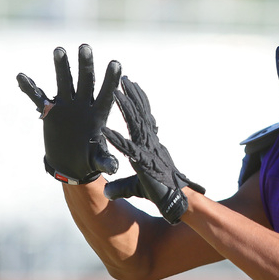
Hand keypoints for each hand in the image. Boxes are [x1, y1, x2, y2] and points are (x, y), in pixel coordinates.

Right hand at [17, 44, 120, 183]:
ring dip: (61, 67)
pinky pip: (39, 98)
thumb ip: (105, 161)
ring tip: (60, 50)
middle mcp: (83, 105)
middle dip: (85, 65)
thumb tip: (113, 168)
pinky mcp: (50, 112)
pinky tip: (22, 77)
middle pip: (85, 82)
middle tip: (85, 47)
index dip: (111, 80)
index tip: (116, 63)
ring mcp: (66, 106)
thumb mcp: (98, 161)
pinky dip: (30, 89)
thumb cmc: (90, 160)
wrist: (71, 164)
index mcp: (98, 114)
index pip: (106, 94)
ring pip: (64, 82)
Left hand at [102, 76, 204, 224]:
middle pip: (141, 115)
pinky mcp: (142, 163)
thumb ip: (122, 186)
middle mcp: (149, 143)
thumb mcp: (136, 186)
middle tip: (124, 79)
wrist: (174, 200)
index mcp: (149, 144)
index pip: (144, 118)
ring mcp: (146, 151)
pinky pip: (126, 148)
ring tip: (116, 92)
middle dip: (132, 96)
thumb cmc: (159, 191)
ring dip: (125, 109)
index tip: (132, 87)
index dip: (139, 101)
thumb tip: (106, 192)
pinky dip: (115, 140)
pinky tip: (104, 130)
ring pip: (135, 125)